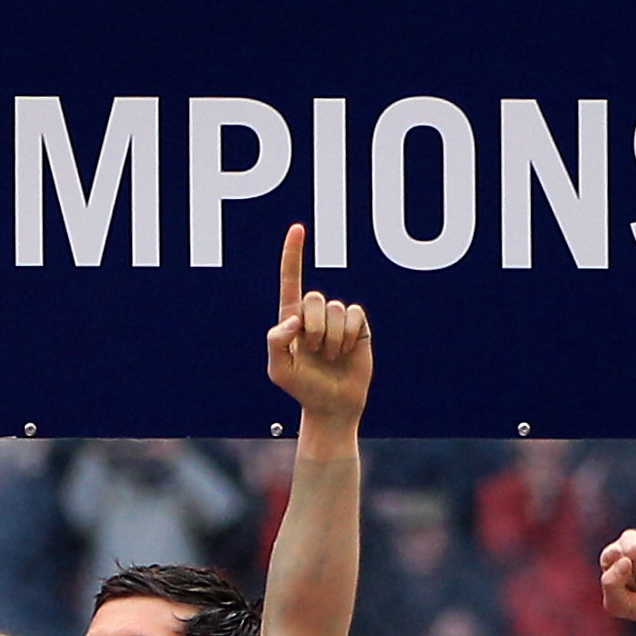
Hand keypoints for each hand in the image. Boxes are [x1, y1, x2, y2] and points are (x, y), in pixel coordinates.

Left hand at [262, 225, 373, 432]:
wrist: (333, 406)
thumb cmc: (302, 389)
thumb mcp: (278, 370)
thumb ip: (276, 341)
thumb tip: (295, 319)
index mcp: (291, 319)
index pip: (291, 280)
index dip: (293, 254)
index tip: (298, 229)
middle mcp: (315, 314)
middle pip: (315, 299)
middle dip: (315, 329)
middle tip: (314, 353)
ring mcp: (338, 320)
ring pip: (337, 309)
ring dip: (333, 338)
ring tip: (330, 357)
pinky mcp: (359, 327)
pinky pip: (356, 316)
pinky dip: (350, 336)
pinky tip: (346, 351)